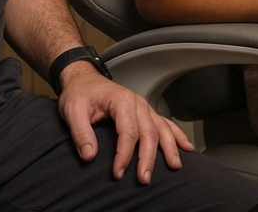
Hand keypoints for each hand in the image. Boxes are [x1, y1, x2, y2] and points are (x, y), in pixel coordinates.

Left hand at [57, 61, 193, 184]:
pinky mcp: (145, 113)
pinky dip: (176, 135)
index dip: (124, 154)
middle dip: (149, 157)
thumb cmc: (80, 93)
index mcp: (122, 100)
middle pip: (149, 132)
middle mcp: (137, 103)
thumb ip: (81, 132)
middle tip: (144, 178)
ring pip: (161, 128)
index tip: (118, 172)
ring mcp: (144, 108)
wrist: (84, 80)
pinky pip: (165, 123)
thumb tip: (89, 155)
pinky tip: (185, 147)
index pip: (128, 132)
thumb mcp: (73, 110)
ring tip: (174, 165)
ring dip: (169, 148)